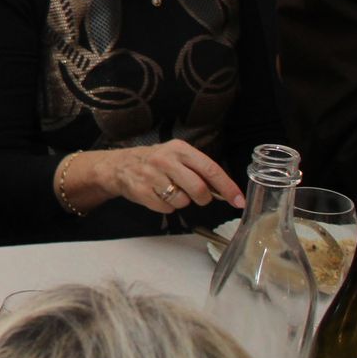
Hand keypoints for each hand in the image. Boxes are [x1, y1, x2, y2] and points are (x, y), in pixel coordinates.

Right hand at [63, 141, 244, 214]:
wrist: (117, 165)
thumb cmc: (155, 162)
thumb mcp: (176, 156)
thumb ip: (199, 170)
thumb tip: (225, 191)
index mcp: (180, 149)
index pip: (210, 169)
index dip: (228, 187)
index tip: (239, 201)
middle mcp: (165, 159)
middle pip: (198, 189)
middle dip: (202, 198)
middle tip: (198, 197)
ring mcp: (151, 175)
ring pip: (182, 201)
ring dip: (181, 202)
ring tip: (170, 192)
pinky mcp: (140, 191)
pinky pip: (165, 208)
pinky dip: (166, 207)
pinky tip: (157, 195)